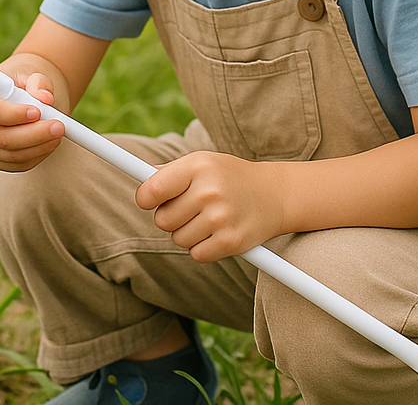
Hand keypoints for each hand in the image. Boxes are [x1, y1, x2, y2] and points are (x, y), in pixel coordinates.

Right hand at [0, 67, 65, 171]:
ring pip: (11, 155)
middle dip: (34, 134)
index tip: (38, 112)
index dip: (14, 114)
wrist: (26, 93)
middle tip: (59, 126)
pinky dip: (37, 155)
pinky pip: (16, 165)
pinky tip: (50, 142)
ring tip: (60, 132)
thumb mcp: (33, 73)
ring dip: (39, 146)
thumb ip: (39, 83)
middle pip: (2, 137)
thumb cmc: (27, 81)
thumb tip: (45, 98)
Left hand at [135, 152, 284, 262]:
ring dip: (187, 233)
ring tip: (207, 218)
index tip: (148, 200)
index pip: (152, 190)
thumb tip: (143, 179)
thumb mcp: (202, 162)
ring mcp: (220, 218)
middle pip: (162, 220)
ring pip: (178, 239)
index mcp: (197, 167)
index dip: (144, 198)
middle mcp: (208, 191)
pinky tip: (217, 232)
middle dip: (170, 217)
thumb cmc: (229, 176)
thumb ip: (171, 172)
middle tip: (189, 208)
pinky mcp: (230, 242)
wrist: (274, 194)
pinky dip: (202, 247)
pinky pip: (196, 254)